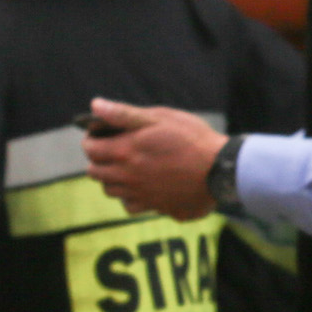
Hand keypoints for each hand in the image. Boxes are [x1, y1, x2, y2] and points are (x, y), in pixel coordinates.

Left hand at [82, 99, 225, 221]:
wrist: (221, 170)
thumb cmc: (191, 139)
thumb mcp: (159, 118)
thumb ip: (123, 114)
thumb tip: (95, 105)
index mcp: (125, 152)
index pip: (90, 150)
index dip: (90, 141)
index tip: (98, 136)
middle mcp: (127, 177)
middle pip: (95, 173)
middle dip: (98, 161)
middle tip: (112, 151)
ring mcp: (141, 195)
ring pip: (110, 191)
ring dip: (112, 179)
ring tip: (125, 168)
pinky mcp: (156, 207)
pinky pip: (130, 206)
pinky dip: (130, 197)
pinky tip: (142, 186)